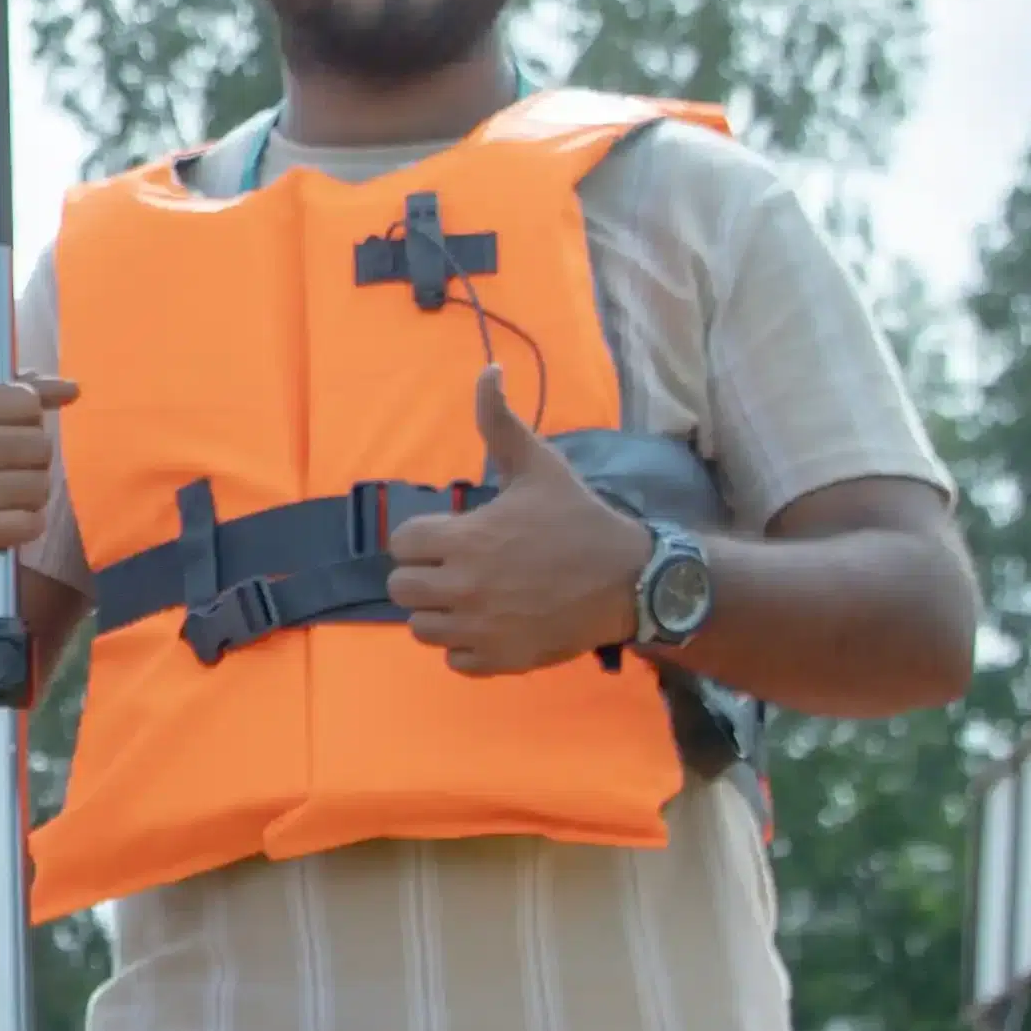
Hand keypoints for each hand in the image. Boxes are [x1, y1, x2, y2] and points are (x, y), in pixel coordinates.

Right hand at [0, 374, 76, 589]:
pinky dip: (22, 531)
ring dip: (28, 503)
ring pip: (38, 485)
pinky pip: (29, 523)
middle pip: (39, 444)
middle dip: (32, 469)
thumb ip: (17, 402)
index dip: (27, 427)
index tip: (2, 446)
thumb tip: (72, 387)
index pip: (26, 401)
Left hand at [381, 368, 653, 673]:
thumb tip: (488, 369)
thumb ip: (500, 422)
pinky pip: (454, 661)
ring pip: (421, 628)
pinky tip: (491, 625)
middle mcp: (464, 588)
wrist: (629, 580)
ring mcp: (480, 628)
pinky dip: (466, 648)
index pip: (403, 544)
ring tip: (472, 597)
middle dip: (424, 576)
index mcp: (466, 540)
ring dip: (440, 613)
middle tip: (457, 568)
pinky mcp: (499, 660)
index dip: (424, 538)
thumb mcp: (539, 465)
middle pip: (401, 589)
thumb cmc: (578, 520)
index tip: (452, 536)